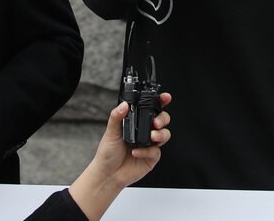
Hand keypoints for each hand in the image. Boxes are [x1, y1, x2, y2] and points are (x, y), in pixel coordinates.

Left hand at [69, 96, 170, 220]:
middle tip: (156, 123)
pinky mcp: (152, 157)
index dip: (161, 102)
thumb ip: (116, 117)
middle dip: (163, 119)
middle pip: (163, 120)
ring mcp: (150, 144)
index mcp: (137, 123)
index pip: (151, 109)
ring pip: (165, 134)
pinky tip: (136, 152)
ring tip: (151, 137)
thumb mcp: (110, 132)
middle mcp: (145, 132)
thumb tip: (124, 105)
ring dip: (160, 134)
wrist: (108, 175)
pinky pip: (156, 151)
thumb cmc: (108, 153)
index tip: (165, 98)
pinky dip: (147, 151)